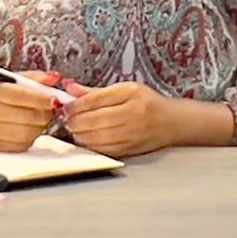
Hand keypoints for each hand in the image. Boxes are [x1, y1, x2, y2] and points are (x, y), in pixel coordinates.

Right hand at [0, 78, 58, 152]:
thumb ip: (33, 78)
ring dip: (41, 126)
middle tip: (52, 108)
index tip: (55, 98)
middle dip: (47, 112)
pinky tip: (29, 128)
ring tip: (40, 118)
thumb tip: (55, 78)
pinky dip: (31, 137)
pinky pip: (23, 144)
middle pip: (30, 116)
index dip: (43, 98)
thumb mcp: (8, 81)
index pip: (23, 95)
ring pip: (29, 132)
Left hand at [61, 82, 199, 157]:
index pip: (95, 100)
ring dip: (78, 134)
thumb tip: (70, 88)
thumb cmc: (147, 102)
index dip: (75, 105)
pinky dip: (89, 145)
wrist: (171, 122)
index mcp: (130, 94)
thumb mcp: (124, 89)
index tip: (65, 106)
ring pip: (95, 137)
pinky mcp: (128, 150)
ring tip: (73, 128)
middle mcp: (131, 115)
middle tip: (65, 119)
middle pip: (92, 120)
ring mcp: (130, 134)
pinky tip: (84, 139)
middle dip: (73, 121)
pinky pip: (102, 149)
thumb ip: (95, 91)